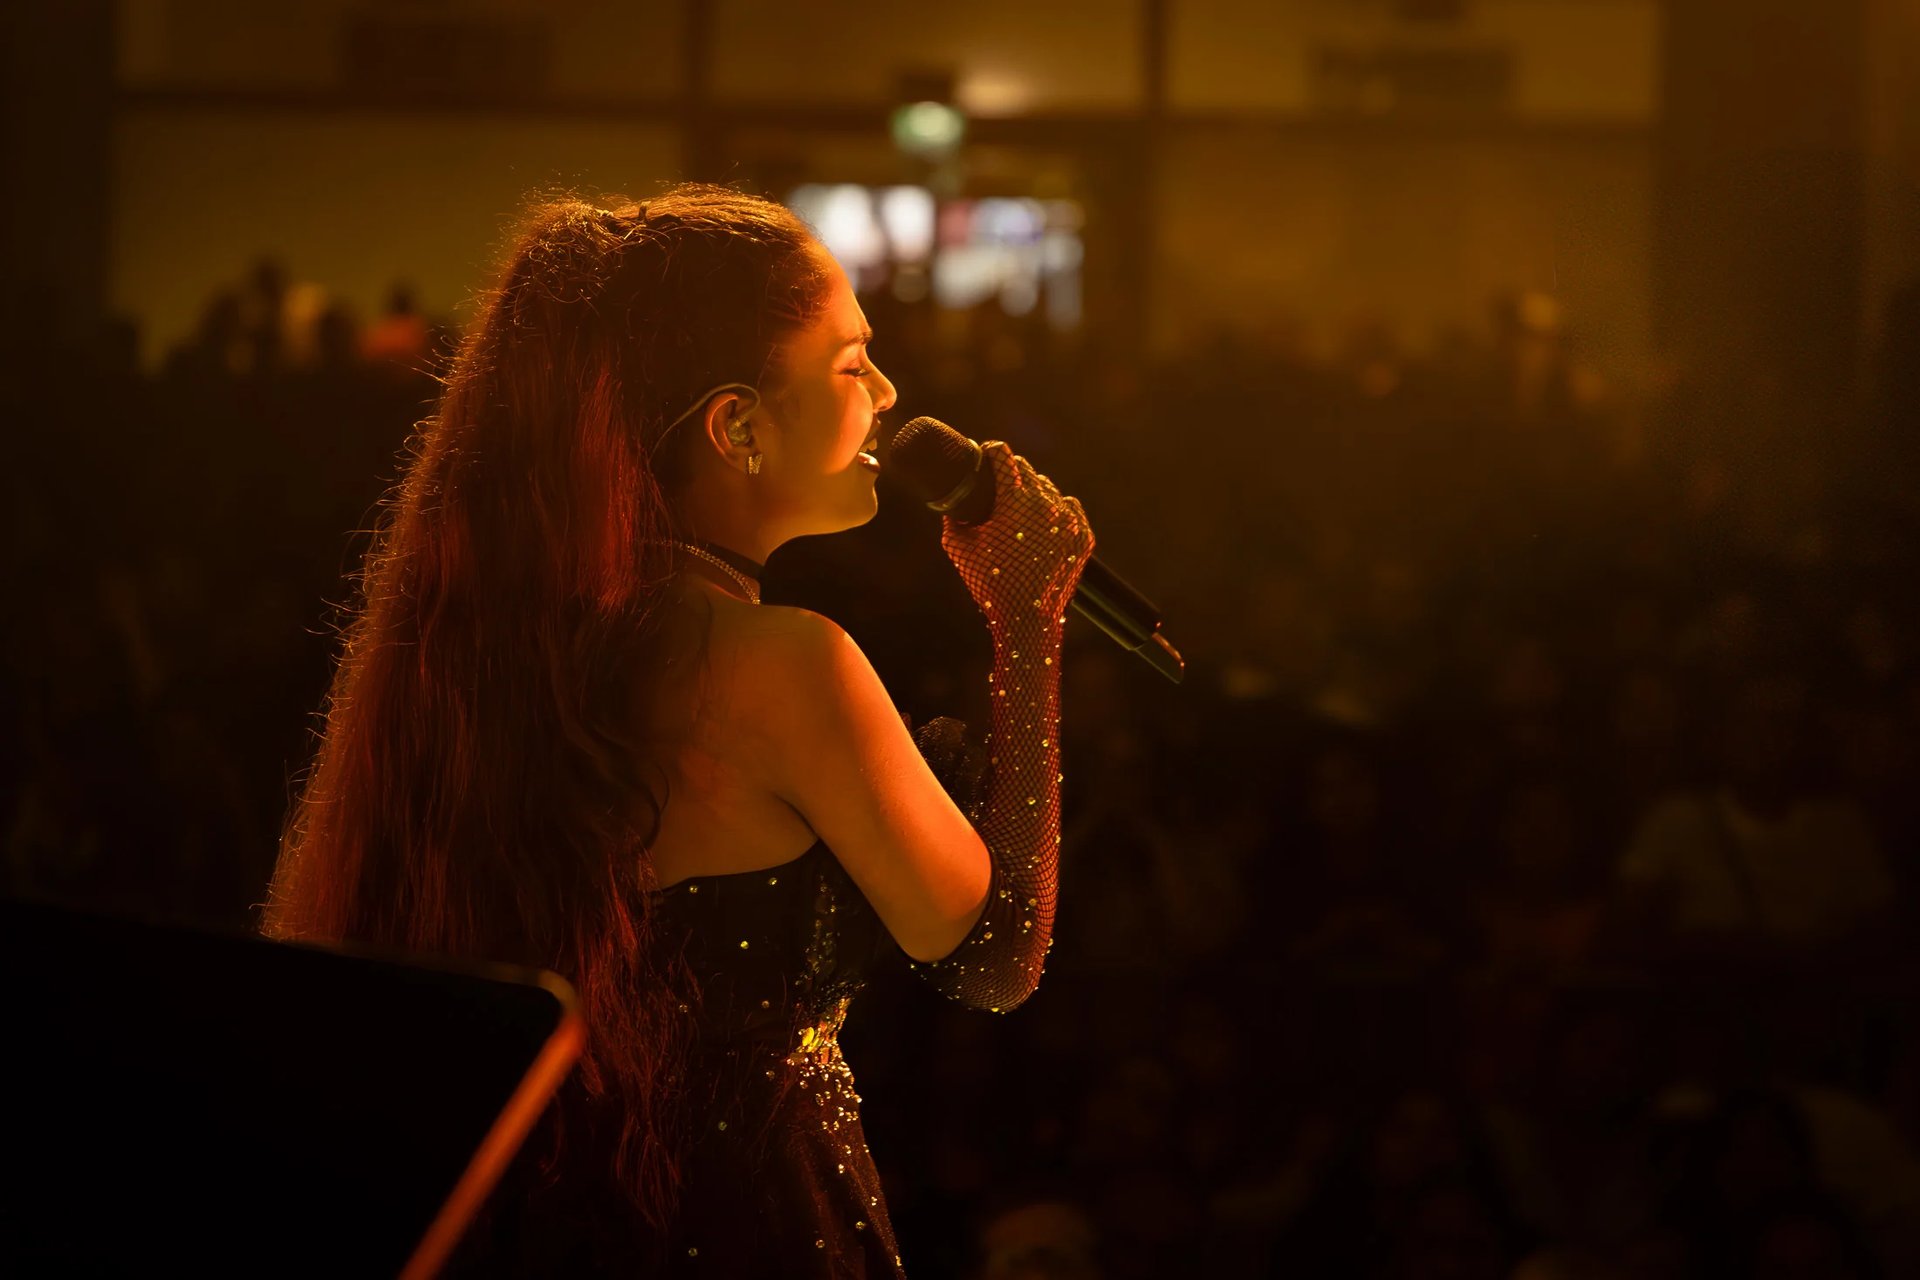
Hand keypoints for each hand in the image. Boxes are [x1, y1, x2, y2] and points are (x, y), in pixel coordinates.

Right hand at [941, 442, 1093, 624]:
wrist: (1027, 619)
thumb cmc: (990, 584)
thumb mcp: (958, 547)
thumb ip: (952, 519)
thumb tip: (951, 504)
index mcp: (1015, 500)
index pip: (1004, 456)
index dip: (992, 451)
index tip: (986, 453)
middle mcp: (1046, 504)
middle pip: (1028, 470)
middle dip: (1012, 472)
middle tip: (999, 483)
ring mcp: (1070, 520)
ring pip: (1049, 490)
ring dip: (1034, 492)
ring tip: (1021, 507)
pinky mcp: (1083, 537)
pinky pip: (1070, 509)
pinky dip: (1057, 511)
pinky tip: (1044, 522)